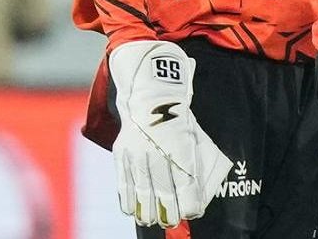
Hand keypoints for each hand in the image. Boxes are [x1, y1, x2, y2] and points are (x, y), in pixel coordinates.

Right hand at [109, 40, 232, 226]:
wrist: (150, 96)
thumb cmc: (178, 119)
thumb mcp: (192, 136)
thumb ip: (192, 162)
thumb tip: (195, 193)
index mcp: (180, 145)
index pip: (186, 182)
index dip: (190, 201)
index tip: (194, 212)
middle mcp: (157, 151)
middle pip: (164, 191)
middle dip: (170, 211)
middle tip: (174, 222)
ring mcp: (137, 154)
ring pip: (142, 191)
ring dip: (149, 211)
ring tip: (154, 221)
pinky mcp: (122, 154)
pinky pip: (124, 183)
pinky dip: (129, 200)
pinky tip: (134, 211)